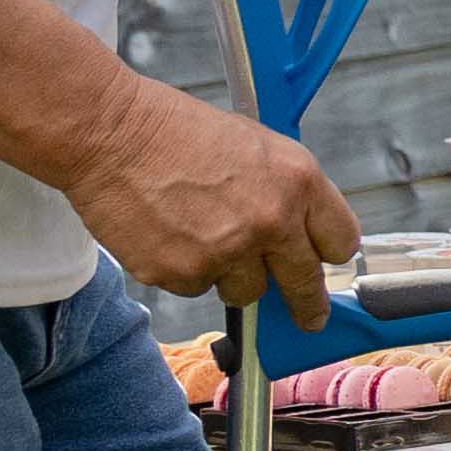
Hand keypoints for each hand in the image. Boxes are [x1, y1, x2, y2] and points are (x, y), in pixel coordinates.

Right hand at [63, 70, 363, 325]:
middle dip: (307, 306)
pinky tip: (167, 234)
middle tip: (309, 320)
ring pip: (246, 291)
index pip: (340, 241)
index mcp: (298, 181)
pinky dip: (184, 270)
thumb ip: (285, 191)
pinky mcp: (183, 273)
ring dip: (229, 275)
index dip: (328, 255)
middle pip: (305, 284)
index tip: (322, 266)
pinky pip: (197, 288)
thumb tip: (300, 234)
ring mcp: (227, 251)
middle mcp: (271, 220)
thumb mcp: (255, 144)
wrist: (110, 132)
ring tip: (199, 233)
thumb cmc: (177, 131)